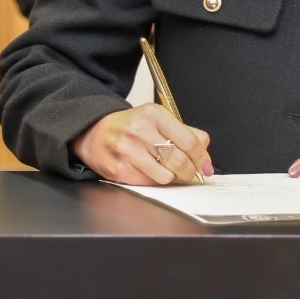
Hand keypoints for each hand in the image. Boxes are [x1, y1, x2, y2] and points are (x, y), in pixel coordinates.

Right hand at [71, 104, 212, 184]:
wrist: (93, 133)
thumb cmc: (129, 127)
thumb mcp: (156, 119)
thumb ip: (183, 131)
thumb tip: (205, 148)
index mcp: (153, 114)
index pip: (189, 141)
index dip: (201, 157)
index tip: (206, 165)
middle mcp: (140, 131)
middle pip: (179, 161)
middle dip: (190, 171)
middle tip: (190, 172)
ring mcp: (128, 152)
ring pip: (166, 176)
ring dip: (171, 177)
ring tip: (165, 169)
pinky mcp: (120, 170)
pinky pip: (149, 184)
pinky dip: (154, 180)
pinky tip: (147, 171)